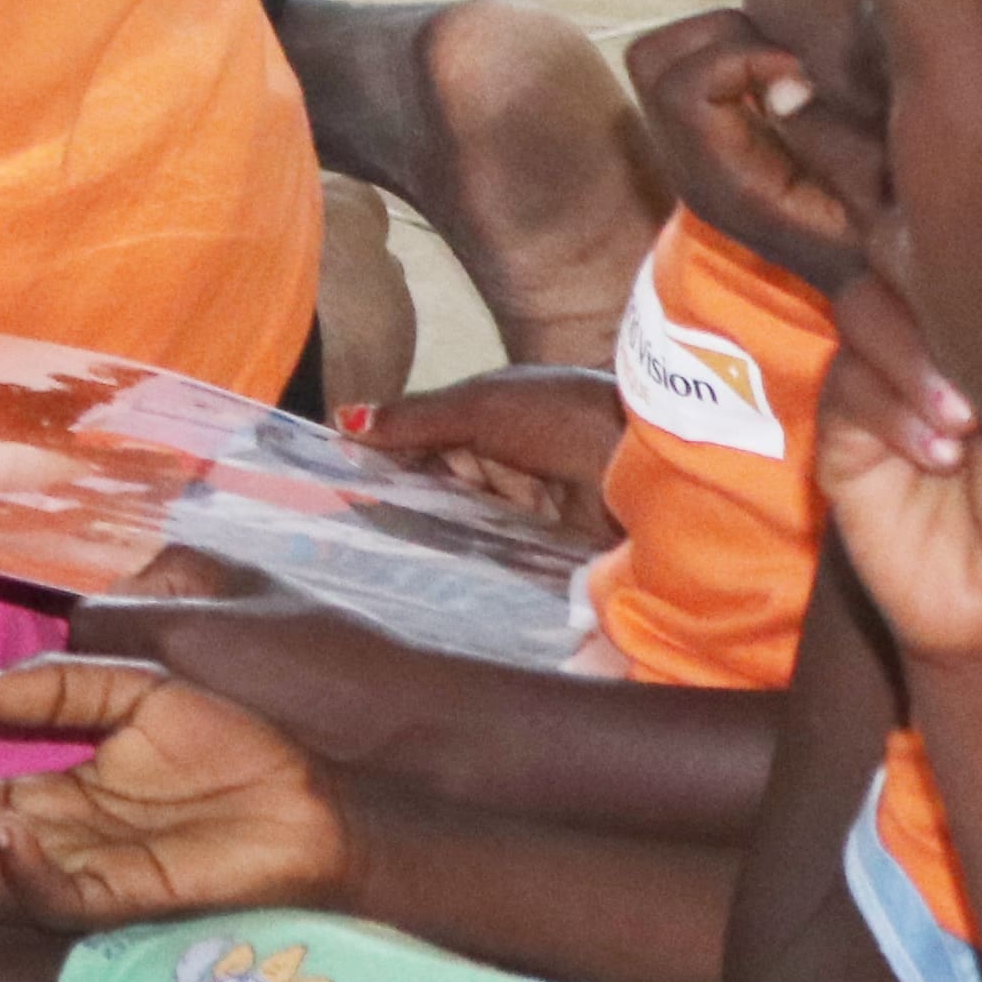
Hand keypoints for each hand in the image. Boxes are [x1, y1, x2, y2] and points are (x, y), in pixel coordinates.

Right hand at [0, 657, 349, 932]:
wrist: (316, 796)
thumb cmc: (238, 747)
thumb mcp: (136, 693)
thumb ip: (57, 690)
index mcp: (51, 800)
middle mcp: (56, 847)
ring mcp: (89, 878)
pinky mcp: (129, 900)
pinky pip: (57, 901)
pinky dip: (21, 869)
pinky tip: (10, 820)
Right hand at [359, 365, 635, 540]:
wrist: (642, 460)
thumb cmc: (558, 417)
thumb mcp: (476, 408)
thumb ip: (414, 420)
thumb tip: (342, 420)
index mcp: (489, 413)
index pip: (424, 437)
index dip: (387, 456)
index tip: (340, 481)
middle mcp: (506, 457)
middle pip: (441, 481)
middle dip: (405, 501)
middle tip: (349, 529)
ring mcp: (528, 503)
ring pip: (466, 519)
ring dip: (436, 532)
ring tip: (378, 556)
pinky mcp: (548, 543)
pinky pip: (497, 551)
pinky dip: (470, 557)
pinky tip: (431, 572)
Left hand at [627, 4, 877, 291]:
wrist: (862, 287)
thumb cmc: (880, 246)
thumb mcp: (878, 202)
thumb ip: (836, 143)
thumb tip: (789, 83)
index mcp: (723, 179)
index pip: (680, 89)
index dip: (741, 59)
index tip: (804, 72)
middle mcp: (688, 160)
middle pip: (654, 59)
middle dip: (724, 38)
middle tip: (791, 60)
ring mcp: (689, 147)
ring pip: (665, 55)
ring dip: (725, 41)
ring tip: (789, 65)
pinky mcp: (704, 135)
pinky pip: (690, 67)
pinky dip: (732, 52)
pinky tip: (785, 75)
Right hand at [818, 259, 981, 669]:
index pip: (952, 241)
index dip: (958, 238)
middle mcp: (930, 339)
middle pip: (893, 254)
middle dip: (928, 290)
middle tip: (978, 347)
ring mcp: (882, 382)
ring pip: (862, 310)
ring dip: (911, 358)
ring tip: (964, 421)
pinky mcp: (843, 433)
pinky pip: (843, 386)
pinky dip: (889, 413)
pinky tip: (937, 456)